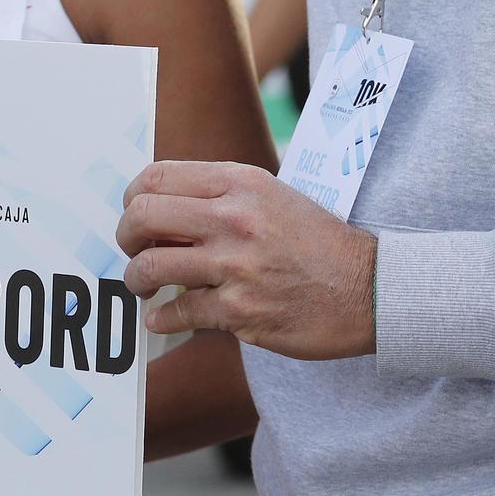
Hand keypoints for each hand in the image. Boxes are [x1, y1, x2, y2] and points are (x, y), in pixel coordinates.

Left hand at [117, 160, 376, 360]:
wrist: (369, 288)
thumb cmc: (317, 242)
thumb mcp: (271, 197)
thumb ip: (220, 195)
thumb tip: (160, 206)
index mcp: (240, 182)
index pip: (157, 177)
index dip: (133, 197)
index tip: (135, 214)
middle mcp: (235, 217)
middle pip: (143, 216)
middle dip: (126, 237)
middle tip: (133, 249)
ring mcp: (236, 265)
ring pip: (150, 266)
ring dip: (137, 280)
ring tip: (146, 285)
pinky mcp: (240, 311)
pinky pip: (176, 312)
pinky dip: (161, 318)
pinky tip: (164, 317)